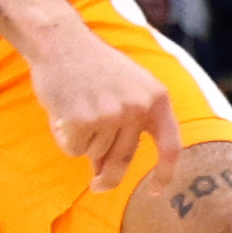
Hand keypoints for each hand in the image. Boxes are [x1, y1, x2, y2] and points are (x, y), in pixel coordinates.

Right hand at [22, 17, 183, 191]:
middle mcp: (138, 108)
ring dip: (82, 143)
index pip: (170, 146)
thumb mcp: (128, 87)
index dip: (166, 173)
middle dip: (109, 178)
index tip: (156, 191)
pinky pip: (74, 150)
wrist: (60, 41)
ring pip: (95, 153)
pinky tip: (62, 112)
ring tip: (74, 110)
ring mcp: (111, 115)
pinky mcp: (83, 121)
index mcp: (156, 98)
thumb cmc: (93, 67)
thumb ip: (130, 124)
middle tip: (98, 187)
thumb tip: (111, 171)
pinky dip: (65, 139)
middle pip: (124, 159)